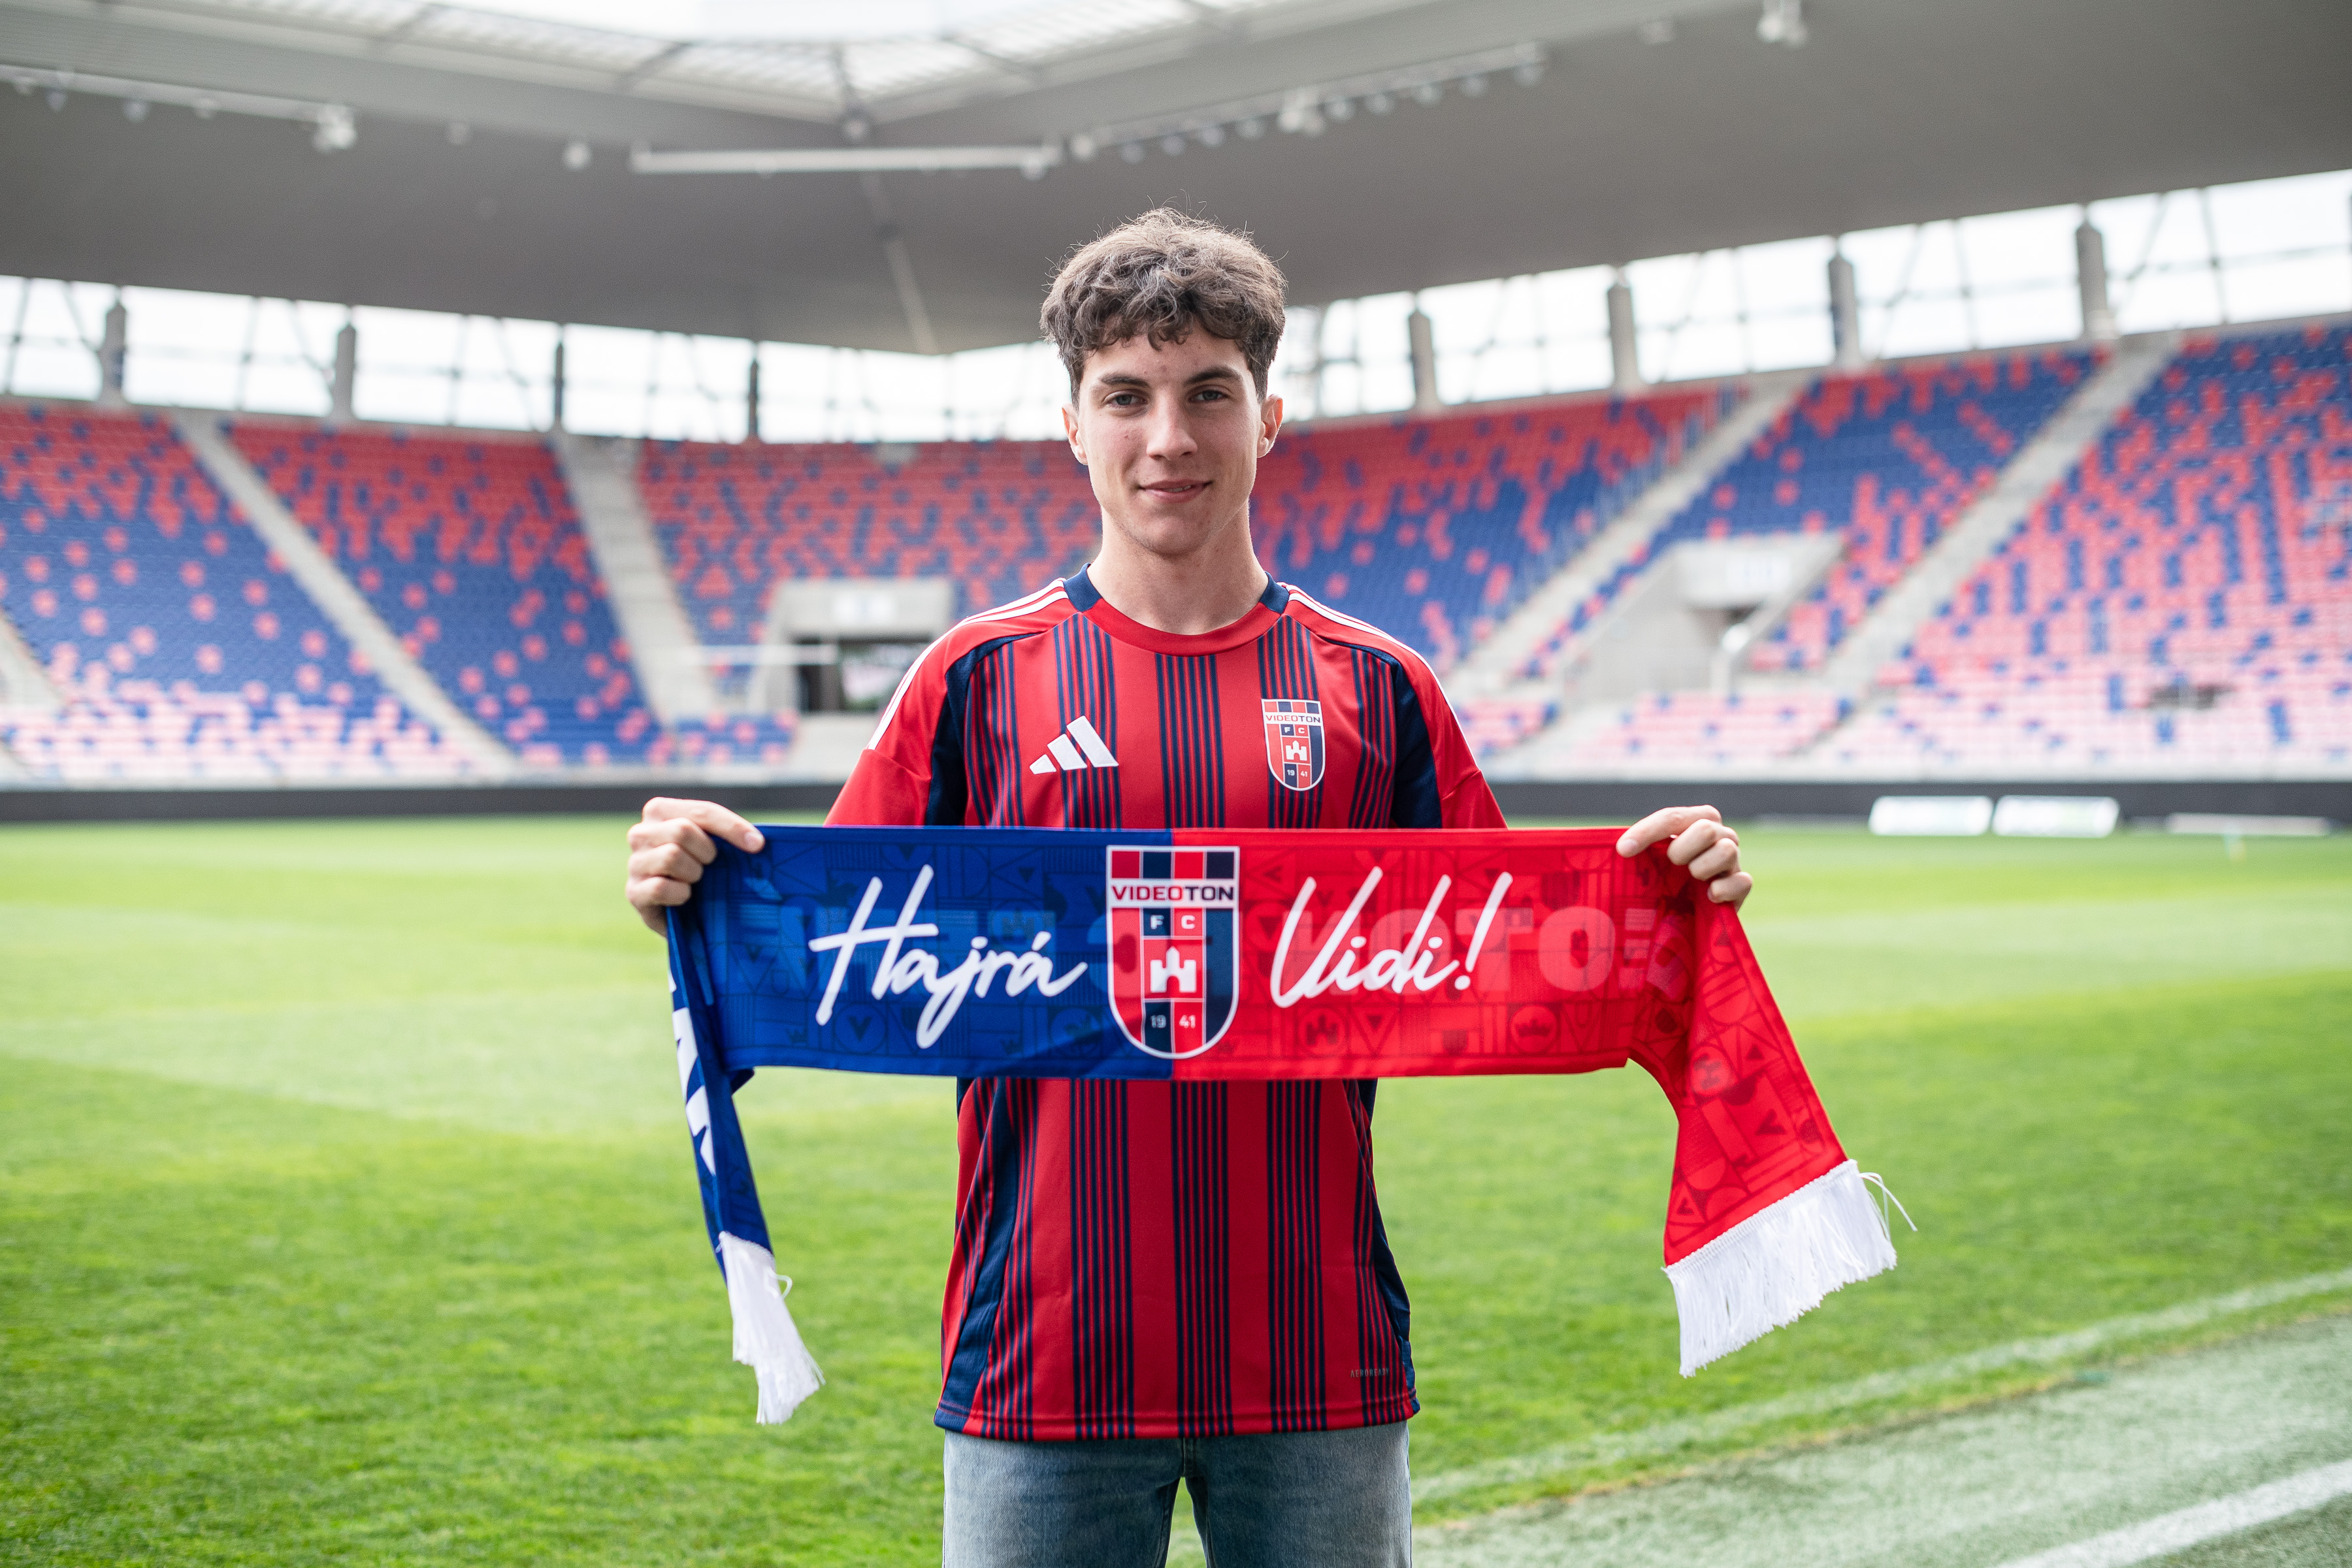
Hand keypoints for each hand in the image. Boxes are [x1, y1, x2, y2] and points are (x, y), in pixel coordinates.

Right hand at [626, 797, 765, 933]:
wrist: (684, 913)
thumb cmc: (702, 869)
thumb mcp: (712, 844)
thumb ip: (725, 833)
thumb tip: (757, 842)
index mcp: (660, 811)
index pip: (701, 811)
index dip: (731, 827)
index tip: (757, 844)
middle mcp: (640, 833)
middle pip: (682, 830)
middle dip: (707, 852)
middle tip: (710, 865)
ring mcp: (634, 863)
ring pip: (671, 856)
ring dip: (693, 873)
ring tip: (694, 881)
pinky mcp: (633, 892)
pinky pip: (660, 887)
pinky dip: (680, 894)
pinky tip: (684, 896)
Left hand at [1618, 805, 1750, 909]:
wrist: (1691, 912)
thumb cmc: (1666, 878)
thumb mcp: (1652, 859)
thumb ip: (1641, 847)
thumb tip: (1619, 847)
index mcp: (1696, 820)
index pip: (1672, 817)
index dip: (1647, 832)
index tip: (1623, 850)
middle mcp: (1720, 834)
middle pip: (1705, 829)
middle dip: (1681, 850)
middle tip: (1673, 865)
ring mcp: (1735, 858)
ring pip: (1726, 851)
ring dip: (1701, 869)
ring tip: (1693, 880)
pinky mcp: (1742, 885)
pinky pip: (1741, 882)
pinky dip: (1723, 890)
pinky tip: (1709, 897)